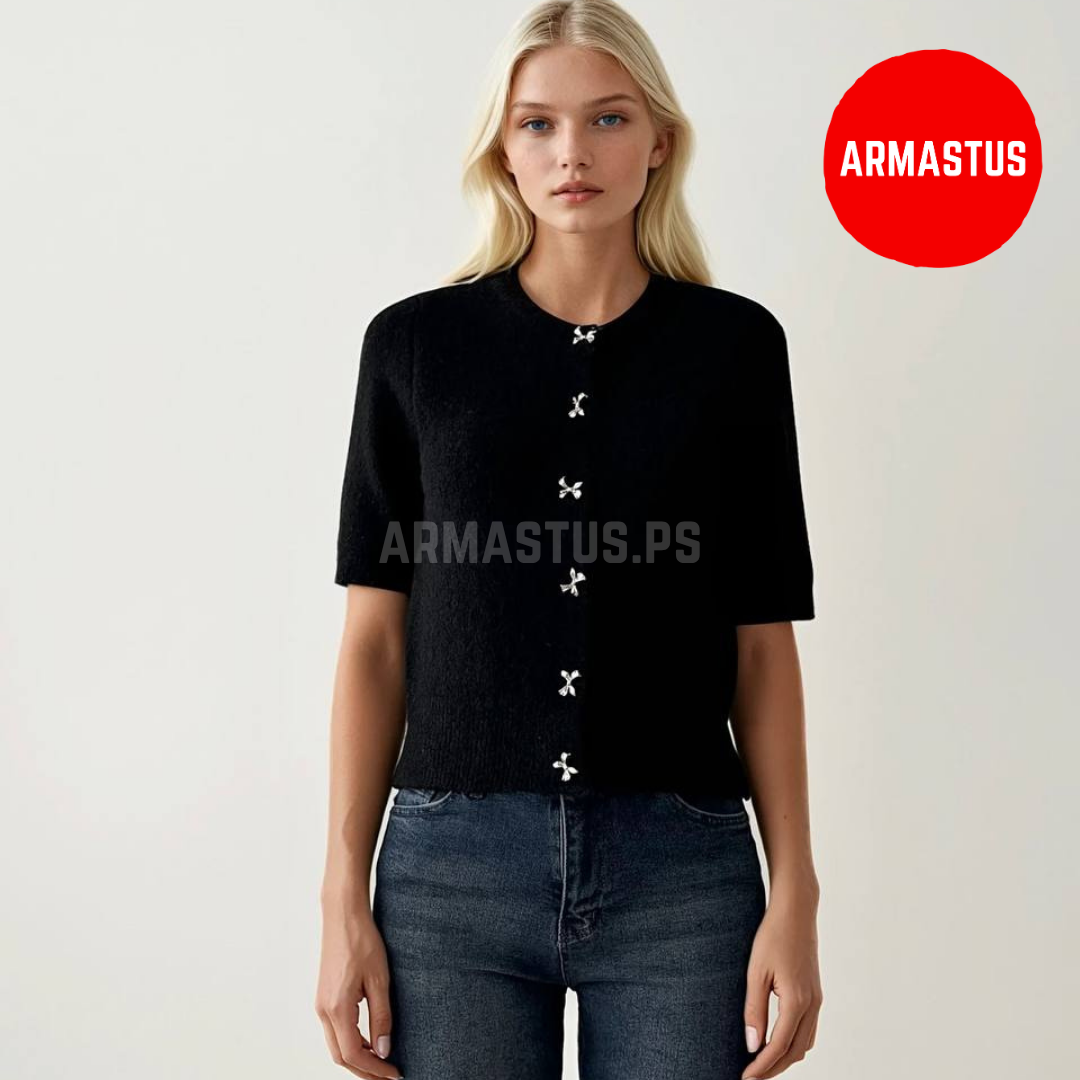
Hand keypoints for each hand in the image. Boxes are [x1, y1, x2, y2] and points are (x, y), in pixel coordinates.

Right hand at [315, 897, 402, 1078]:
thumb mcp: (379, 980)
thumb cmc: (362, 941)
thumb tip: (383, 1050)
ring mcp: (321, 1004)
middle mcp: (323, 1010)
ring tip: (382, 1061)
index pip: (354, 1054)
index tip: (394, 1074)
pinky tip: (369, 1040)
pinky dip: (351, 1042)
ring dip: (357, 1058)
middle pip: (341, 1056)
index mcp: (337, 1008)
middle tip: (388, 1076)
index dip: (374, 1069)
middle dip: (364, 1071)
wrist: (343, 915)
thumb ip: (381, 1017)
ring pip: (336, 1045)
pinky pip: (334, 1031)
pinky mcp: (324, 996)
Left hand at [741, 897, 822, 1078]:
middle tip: (751, 1076)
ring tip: (761, 1063)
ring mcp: (817, 1000)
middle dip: (774, 1068)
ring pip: (805, 1044)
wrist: (796, 912)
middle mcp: (812, 1005)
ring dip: (785, 1058)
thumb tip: (752, 1045)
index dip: (762, 1066)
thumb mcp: (756, 972)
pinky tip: (777, 1042)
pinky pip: (808, 1030)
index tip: (745, 1078)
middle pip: (795, 1052)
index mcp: (797, 1002)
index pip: (779, 1047)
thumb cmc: (773, 936)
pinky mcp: (816, 994)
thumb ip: (754, 1010)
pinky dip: (794, 1044)